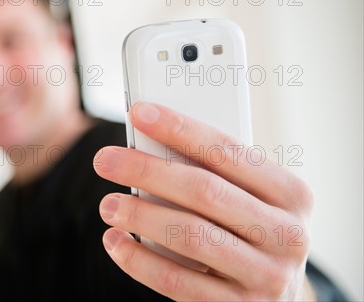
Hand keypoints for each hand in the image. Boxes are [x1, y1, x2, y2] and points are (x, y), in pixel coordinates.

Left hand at [93, 102, 315, 300]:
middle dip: (147, 170)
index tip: (140, 112)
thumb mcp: (252, 199)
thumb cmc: (253, 230)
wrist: (279, 295)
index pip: (228, 151)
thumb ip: (216, 174)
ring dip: (139, 215)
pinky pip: (177, 283)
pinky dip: (138, 260)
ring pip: (189, 236)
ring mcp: (266, 277)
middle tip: (105, 160)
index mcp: (291, 195)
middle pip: (204, 191)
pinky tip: (116, 242)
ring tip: (108, 204)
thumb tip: (150, 143)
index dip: (180, 129)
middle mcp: (286, 236)